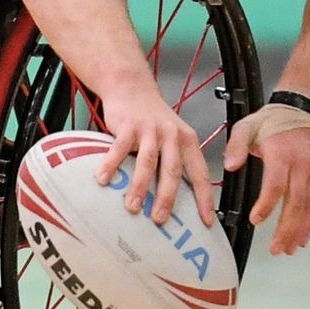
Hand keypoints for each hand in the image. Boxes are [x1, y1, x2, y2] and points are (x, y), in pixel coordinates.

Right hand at [92, 76, 216, 229]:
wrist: (131, 86)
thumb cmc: (152, 118)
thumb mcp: (173, 135)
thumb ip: (175, 160)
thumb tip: (175, 199)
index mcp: (187, 141)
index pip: (199, 173)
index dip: (204, 198)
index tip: (205, 222)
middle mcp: (171, 135)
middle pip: (171, 171)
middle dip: (166, 198)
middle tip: (159, 219)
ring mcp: (149, 130)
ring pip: (146, 163)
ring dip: (139, 187)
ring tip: (132, 207)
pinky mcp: (127, 125)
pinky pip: (118, 149)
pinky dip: (111, 166)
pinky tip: (103, 180)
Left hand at [224, 102, 309, 254]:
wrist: (301, 111)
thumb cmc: (270, 120)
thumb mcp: (247, 125)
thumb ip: (236, 145)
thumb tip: (229, 166)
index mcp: (281, 154)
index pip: (276, 184)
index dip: (267, 204)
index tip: (255, 220)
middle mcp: (301, 166)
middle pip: (295, 202)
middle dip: (286, 228)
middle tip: (276, 249)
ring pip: (307, 207)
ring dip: (298, 230)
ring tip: (287, 249)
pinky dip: (308, 222)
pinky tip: (301, 238)